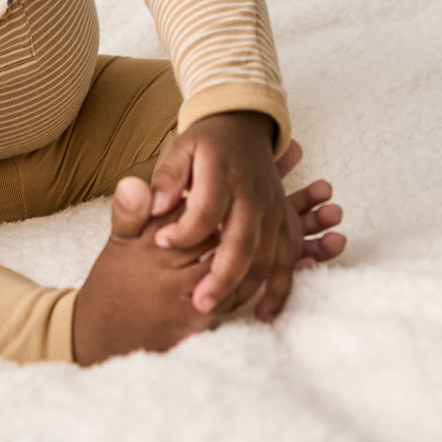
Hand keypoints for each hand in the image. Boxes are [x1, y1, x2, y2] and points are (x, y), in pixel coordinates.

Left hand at [146, 111, 290, 320]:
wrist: (245, 127)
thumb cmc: (205, 144)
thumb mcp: (180, 148)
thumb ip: (168, 177)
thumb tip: (156, 206)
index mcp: (224, 174)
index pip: (206, 209)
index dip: (184, 231)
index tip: (159, 242)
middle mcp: (252, 196)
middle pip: (241, 242)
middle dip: (220, 277)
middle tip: (195, 303)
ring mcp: (271, 212)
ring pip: (264, 258)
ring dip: (243, 289)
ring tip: (214, 312)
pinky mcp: (281, 226)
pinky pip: (285, 262)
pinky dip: (278, 291)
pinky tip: (262, 314)